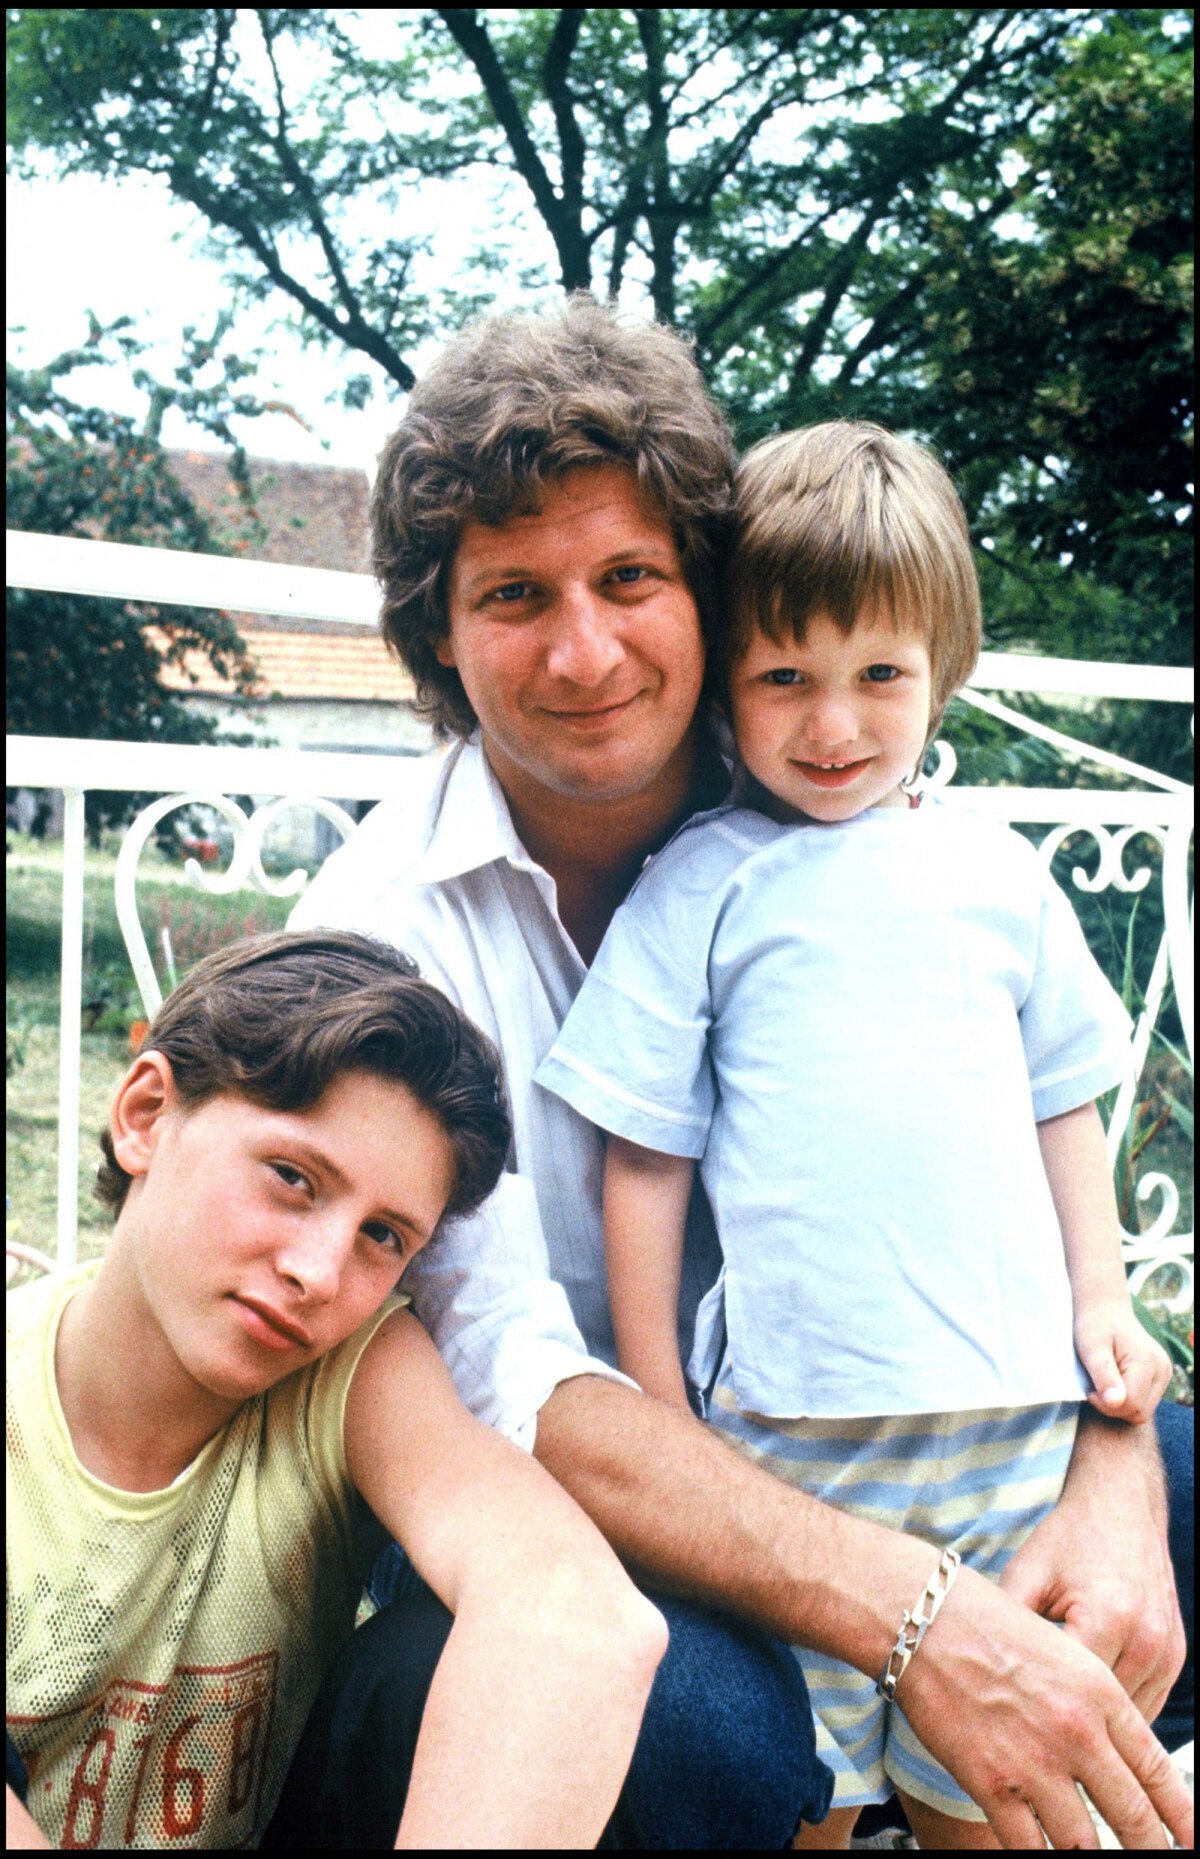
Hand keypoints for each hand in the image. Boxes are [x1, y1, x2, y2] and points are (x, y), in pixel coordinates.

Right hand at [899, 1567, 1192, 1848]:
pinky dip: (1038, 1857)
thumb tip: (1115, 1757)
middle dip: (1149, 1849)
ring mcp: (1035, 1761)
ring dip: (1092, 1856)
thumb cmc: (984, 1622)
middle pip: (1132, 1817)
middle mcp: (1078, 1731)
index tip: (1189, 1840)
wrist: (922, 1617)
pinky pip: (1028, 1846)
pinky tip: (1043, 1854)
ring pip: (1085, 1843)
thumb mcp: (1060, 1651)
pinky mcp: (992, 1783)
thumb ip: (1094, 1705)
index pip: (1158, 1771)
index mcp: (1101, 1692)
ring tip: (1095, 1857)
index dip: (1181, 1817)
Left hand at [999, 1410, 1184, 1720]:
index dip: (1037, 1720)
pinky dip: (1118, 1717)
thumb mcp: (1028, 1573)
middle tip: (1028, 1753)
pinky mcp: (1175, 1654)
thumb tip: (977, 1674)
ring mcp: (1166, 1650)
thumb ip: (1008, 1626)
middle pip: (1103, 1717)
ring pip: (1129, 1721)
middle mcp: (1145, 1640)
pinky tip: (1084, 1718)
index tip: (1009, 1737)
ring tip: (1053, 1743)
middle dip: (1067, 1735)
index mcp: (1107, 1619)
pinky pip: (1147, 1704)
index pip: (1071, 1696)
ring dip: (1097, 1733)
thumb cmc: (1069, 1537)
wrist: (1120, 1504)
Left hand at [1074, 1300, 1173, 1422]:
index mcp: (1147, 1362)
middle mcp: (1162, 1369)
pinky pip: (1144, 1403)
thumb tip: (1116, 1403)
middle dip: (1114, 1407)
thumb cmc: (1095, 1326)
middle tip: (1096, 1387)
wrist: (1105, 1309)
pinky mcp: (1160, 1376)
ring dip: (1121, 1404)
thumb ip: (1104, 1376)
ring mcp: (1164, 1373)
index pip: (1131, 1405)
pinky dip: (1128, 1399)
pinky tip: (1114, 1383)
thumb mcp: (1092, 1349)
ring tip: (1105, 1382)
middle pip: (1139, 1413)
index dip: (1105, 1404)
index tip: (1090, 1389)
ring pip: (1143, 1411)